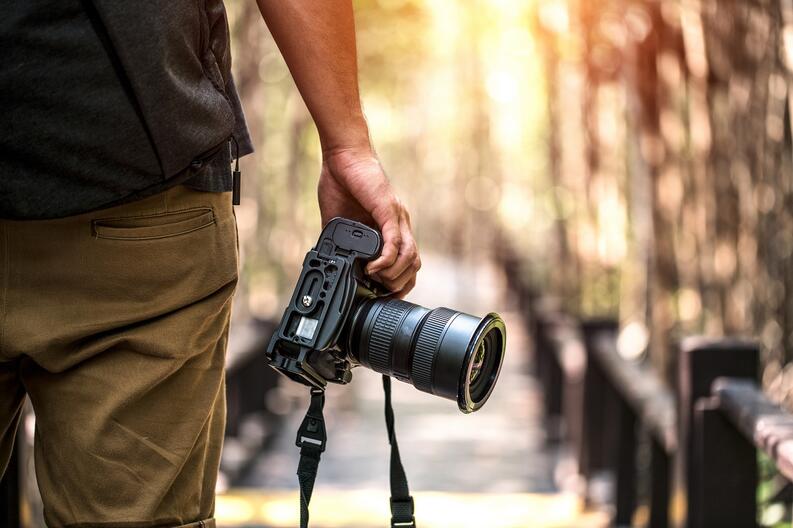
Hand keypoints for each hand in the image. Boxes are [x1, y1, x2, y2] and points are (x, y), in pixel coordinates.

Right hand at [318, 145, 420, 297]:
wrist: (343, 156)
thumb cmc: (342, 181)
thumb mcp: (339, 221)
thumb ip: (341, 241)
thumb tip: (331, 261)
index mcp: (390, 228)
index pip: (406, 263)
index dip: (398, 283)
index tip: (382, 295)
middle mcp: (399, 225)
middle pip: (414, 265)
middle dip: (399, 285)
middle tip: (380, 293)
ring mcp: (396, 218)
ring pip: (410, 257)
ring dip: (393, 275)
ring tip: (374, 280)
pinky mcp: (388, 211)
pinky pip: (394, 242)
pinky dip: (385, 260)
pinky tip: (373, 268)